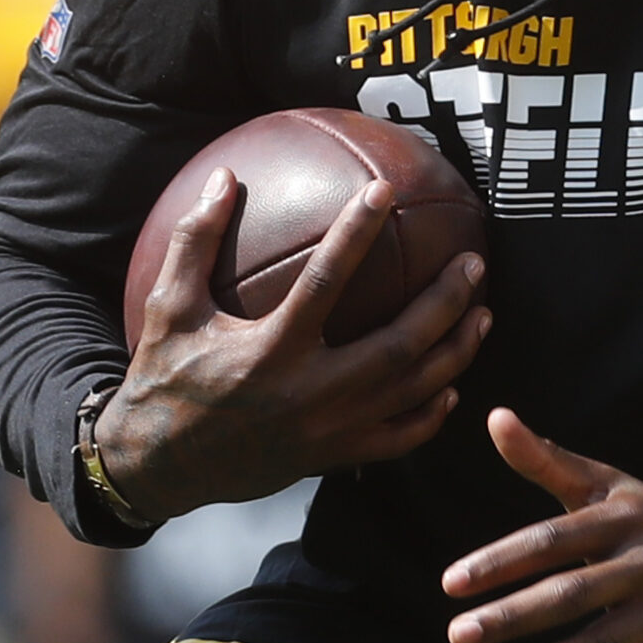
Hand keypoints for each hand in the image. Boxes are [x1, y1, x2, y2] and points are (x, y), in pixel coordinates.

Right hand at [96, 168, 490, 518]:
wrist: (159, 466)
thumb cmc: (164, 377)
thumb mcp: (169, 307)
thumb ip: (196, 241)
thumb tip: (224, 177)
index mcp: (268, 351)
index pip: (324, 282)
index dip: (356, 233)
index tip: (385, 192)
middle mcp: (307, 395)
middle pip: (397, 347)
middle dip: (444, 305)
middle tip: (474, 264)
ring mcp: (327, 432)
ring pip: (410, 393)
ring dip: (454, 352)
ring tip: (483, 314)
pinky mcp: (332, 457)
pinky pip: (397, 439)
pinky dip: (430, 414)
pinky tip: (452, 386)